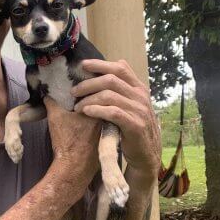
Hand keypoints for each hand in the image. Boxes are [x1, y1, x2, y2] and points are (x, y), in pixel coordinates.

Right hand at [44, 97, 101, 188]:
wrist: (74, 167)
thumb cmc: (66, 140)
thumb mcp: (55, 117)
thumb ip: (52, 103)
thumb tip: (47, 95)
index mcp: (97, 110)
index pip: (93, 95)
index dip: (83, 93)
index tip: (73, 94)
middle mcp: (105, 120)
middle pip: (97, 107)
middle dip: (87, 104)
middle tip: (73, 103)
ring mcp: (106, 133)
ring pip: (97, 119)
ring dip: (88, 117)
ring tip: (74, 116)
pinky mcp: (104, 144)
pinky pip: (97, 130)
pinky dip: (89, 129)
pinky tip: (79, 131)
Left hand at [71, 59, 160, 174]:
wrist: (146, 154)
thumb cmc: (132, 128)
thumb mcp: (131, 105)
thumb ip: (122, 89)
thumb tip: (110, 68)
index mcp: (139, 88)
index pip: (120, 68)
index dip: (100, 64)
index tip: (83, 65)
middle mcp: (140, 96)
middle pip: (110, 80)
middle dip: (88, 84)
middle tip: (74, 92)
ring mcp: (139, 110)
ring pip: (109, 95)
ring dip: (88, 99)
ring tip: (77, 106)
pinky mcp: (134, 125)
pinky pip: (113, 112)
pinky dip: (96, 110)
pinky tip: (86, 112)